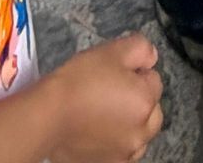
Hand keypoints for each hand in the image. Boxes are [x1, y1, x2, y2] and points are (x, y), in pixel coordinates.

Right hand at [45, 35, 164, 162]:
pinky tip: (96, 131)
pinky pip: (121, 152)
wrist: (48, 114)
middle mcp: (142, 132)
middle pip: (151, 111)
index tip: (115, 72)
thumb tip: (151, 58)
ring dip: (129, 125)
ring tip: (103, 113)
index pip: (154, 80)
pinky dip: (115, 142)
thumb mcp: (111, 51)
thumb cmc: (79, 81)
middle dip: (139, 100)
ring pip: (138, 135)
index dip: (135, 72)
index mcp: (145, 101)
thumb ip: (140, 49)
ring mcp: (126, 153)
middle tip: (112, 92)